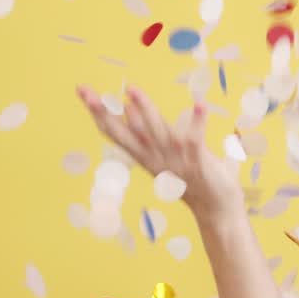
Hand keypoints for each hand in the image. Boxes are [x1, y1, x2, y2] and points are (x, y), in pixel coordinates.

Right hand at [76, 84, 242, 219]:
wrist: (215, 208)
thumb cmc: (190, 177)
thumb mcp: (163, 156)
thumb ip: (148, 135)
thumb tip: (128, 108)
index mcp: (145, 157)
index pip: (115, 133)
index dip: (98, 113)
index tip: (82, 91)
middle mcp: (156, 158)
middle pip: (126, 133)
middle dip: (104, 112)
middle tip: (86, 91)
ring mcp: (176, 160)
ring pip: (156, 132)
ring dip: (144, 110)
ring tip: (132, 89)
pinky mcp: (198, 161)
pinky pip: (194, 138)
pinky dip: (197, 120)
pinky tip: (199, 102)